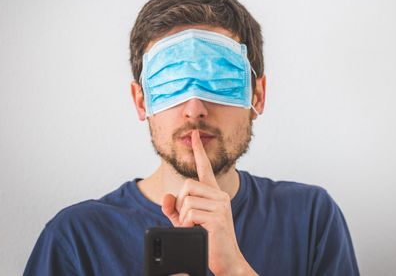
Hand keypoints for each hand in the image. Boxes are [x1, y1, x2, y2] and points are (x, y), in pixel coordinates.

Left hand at [162, 130, 256, 275]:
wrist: (227, 261)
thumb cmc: (209, 241)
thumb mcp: (187, 223)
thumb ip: (175, 210)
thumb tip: (167, 196)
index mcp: (215, 194)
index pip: (206, 168)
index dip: (199, 151)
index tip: (195, 135)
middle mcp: (220, 196)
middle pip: (188, 186)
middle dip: (180, 204)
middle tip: (187, 221)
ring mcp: (220, 206)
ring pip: (187, 199)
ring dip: (182, 217)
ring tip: (193, 228)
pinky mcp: (218, 217)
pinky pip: (190, 213)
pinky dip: (186, 224)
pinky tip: (195, 231)